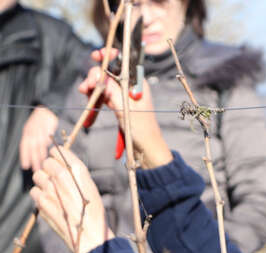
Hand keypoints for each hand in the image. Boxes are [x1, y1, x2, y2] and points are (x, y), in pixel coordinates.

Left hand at [19, 106, 57, 170]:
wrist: (46, 109)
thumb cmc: (40, 121)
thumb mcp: (33, 130)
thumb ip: (34, 142)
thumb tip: (37, 155)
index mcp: (26, 132)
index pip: (23, 146)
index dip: (24, 157)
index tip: (25, 166)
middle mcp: (31, 131)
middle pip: (31, 148)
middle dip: (33, 160)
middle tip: (35, 169)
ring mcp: (39, 130)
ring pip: (38, 145)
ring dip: (40, 156)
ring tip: (42, 165)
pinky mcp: (47, 128)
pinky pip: (46, 139)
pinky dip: (46, 148)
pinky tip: (48, 154)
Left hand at [30, 146, 113, 252]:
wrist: (89, 236)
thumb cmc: (93, 213)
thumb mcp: (91, 188)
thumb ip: (76, 174)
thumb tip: (63, 165)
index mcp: (78, 171)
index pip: (57, 151)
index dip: (57, 157)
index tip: (60, 165)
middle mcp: (62, 176)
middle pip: (46, 162)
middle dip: (50, 169)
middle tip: (56, 181)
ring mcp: (50, 189)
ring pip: (37, 175)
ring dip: (43, 181)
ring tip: (53, 192)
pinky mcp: (42, 202)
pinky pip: (34, 191)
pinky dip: (40, 195)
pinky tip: (50, 202)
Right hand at [79, 49, 171, 167]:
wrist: (146, 149)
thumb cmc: (142, 130)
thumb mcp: (125, 108)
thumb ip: (112, 89)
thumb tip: (99, 73)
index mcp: (137, 82)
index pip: (122, 61)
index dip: (109, 55)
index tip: (96, 56)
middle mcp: (130, 86)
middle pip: (109, 72)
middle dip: (95, 76)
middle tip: (86, 86)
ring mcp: (123, 95)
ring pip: (104, 84)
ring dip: (92, 87)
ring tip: (84, 93)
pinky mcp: (118, 105)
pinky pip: (104, 96)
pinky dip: (95, 98)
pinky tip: (89, 104)